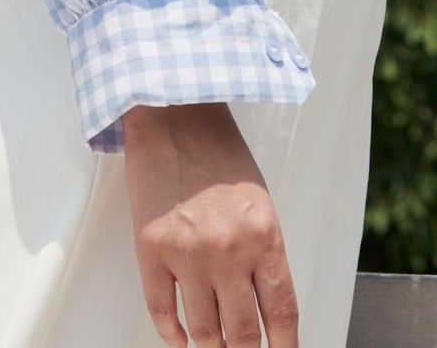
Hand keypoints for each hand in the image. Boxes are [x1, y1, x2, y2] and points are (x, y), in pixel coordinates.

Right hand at [122, 101, 299, 347]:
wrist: (173, 112)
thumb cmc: (217, 150)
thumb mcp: (258, 199)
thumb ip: (262, 251)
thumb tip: (262, 305)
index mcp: (264, 234)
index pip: (281, 312)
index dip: (285, 347)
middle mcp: (228, 250)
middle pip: (243, 333)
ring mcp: (187, 253)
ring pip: (204, 333)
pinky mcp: (150, 250)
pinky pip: (162, 312)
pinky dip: (173, 335)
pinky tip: (181, 339)